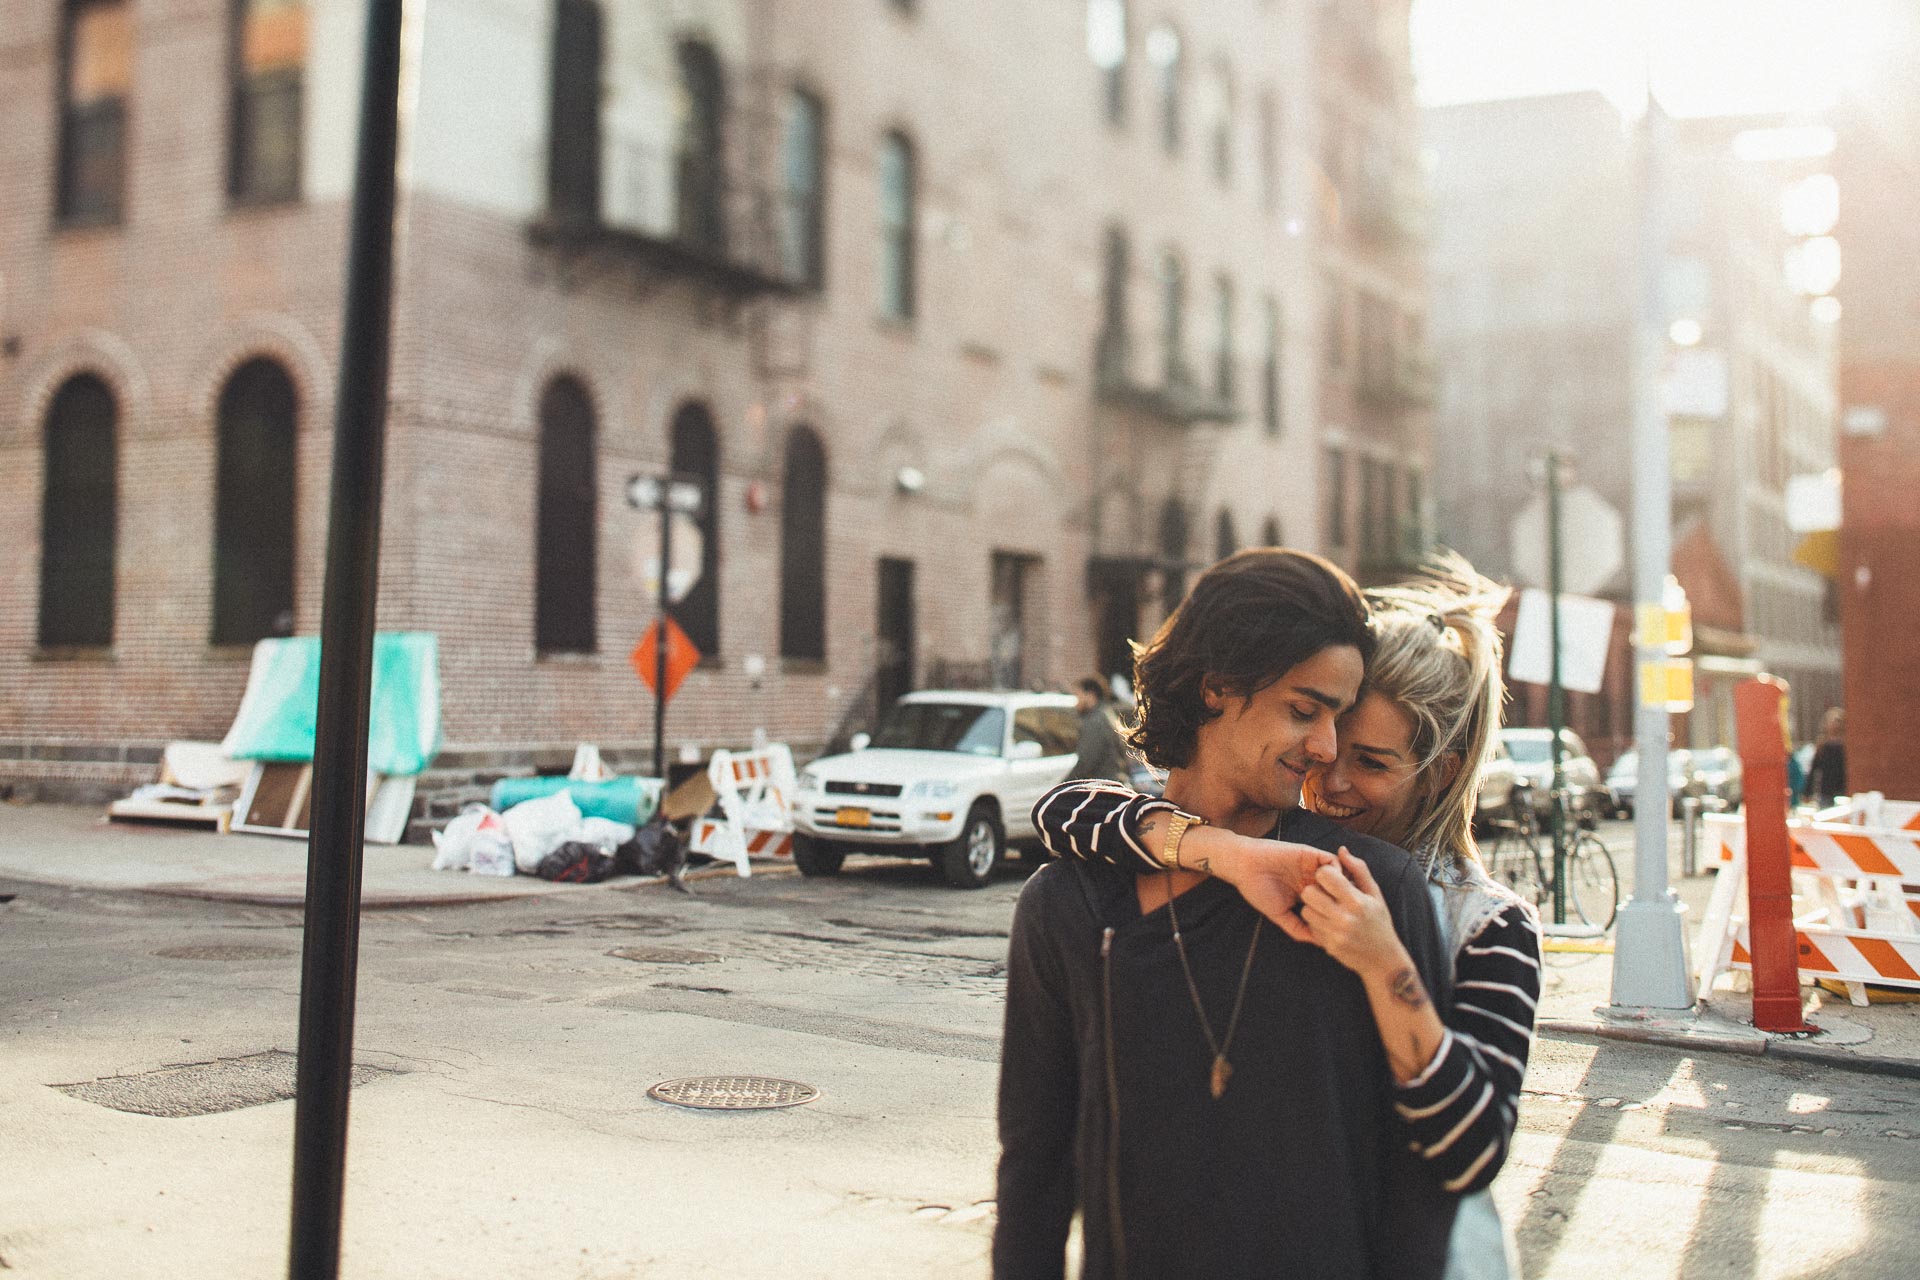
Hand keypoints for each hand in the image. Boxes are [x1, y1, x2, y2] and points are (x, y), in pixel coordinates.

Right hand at [1204, 836, 1338, 943]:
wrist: (1246, 866)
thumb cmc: (1258, 890)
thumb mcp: (1279, 914)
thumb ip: (1297, 928)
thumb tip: (1319, 943)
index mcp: (1306, 894)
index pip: (1330, 904)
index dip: (1338, 914)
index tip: (1343, 928)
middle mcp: (1312, 880)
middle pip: (1339, 890)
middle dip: (1345, 901)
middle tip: (1347, 914)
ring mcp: (1312, 867)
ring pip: (1339, 876)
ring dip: (1342, 886)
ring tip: (1338, 900)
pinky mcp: (1311, 855)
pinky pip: (1332, 863)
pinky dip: (1335, 872)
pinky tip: (1328, 885)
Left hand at [1297, 849, 1409, 978]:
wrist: (1383, 960)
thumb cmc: (1379, 923)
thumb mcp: (1375, 894)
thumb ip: (1358, 870)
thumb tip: (1341, 850)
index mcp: (1357, 902)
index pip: (1325, 876)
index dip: (1325, 874)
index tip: (1331, 879)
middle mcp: (1344, 918)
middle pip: (1309, 893)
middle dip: (1314, 890)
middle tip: (1324, 894)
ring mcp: (1335, 934)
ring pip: (1306, 911)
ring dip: (1313, 907)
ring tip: (1326, 909)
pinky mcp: (1328, 946)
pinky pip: (1310, 928)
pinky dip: (1316, 924)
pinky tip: (1328, 924)